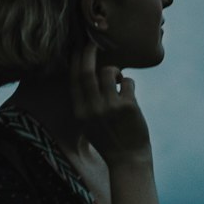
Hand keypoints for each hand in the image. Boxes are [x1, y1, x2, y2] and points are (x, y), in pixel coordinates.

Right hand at [70, 39, 151, 167]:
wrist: (128, 159)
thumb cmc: (109, 140)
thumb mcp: (89, 124)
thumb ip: (87, 103)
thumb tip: (90, 75)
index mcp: (80, 112)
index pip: (74, 79)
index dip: (76, 60)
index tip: (79, 48)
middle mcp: (92, 108)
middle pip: (87, 71)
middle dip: (90, 53)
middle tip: (94, 43)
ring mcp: (110, 107)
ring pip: (109, 72)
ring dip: (115, 70)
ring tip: (118, 80)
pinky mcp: (128, 106)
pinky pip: (128, 82)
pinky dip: (129, 83)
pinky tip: (129, 93)